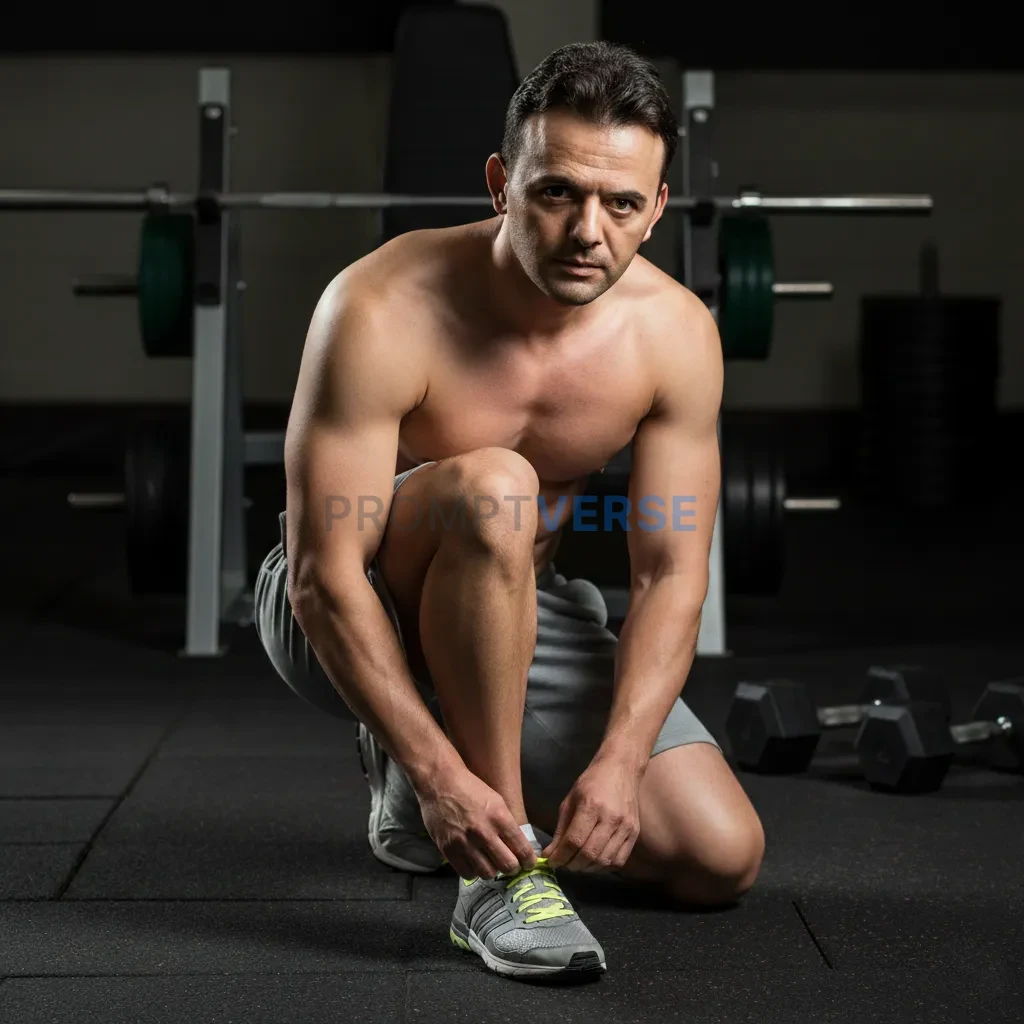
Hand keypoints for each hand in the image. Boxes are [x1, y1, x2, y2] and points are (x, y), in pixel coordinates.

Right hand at [417, 766, 537, 879]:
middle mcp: (483, 832)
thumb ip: (507, 825)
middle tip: (511, 864)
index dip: (528, 860)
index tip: (528, 863)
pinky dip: (474, 871)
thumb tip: (519, 847)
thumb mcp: (496, 800)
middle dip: (513, 868)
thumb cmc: (470, 788)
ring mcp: (464, 842)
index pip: (521, 849)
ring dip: (493, 870)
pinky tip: (475, 863)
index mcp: (499, 817)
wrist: (440, 782)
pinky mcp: (448, 849)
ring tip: (491, 862)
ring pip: (488, 873)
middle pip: (507, 866)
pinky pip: (467, 873)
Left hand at [541, 758, 640, 872]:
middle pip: (590, 854)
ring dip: (587, 868)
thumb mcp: (570, 800)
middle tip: (563, 864)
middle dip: (572, 865)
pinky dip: (604, 866)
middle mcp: (611, 818)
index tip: (551, 861)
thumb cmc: (591, 782)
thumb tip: (549, 855)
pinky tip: (594, 861)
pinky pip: (619, 860)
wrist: (621, 769)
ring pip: (604, 860)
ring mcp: (626, 827)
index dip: (560, 856)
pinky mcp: (635, 833)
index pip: (574, 840)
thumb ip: (561, 830)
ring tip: (577, 863)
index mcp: (591, 805)